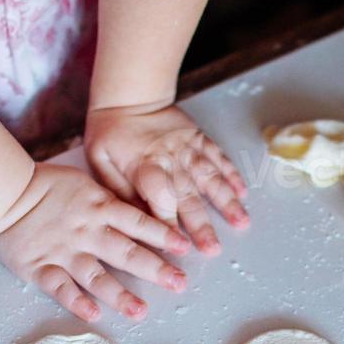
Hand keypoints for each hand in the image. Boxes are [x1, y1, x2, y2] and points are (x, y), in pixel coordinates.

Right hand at [0, 164, 191, 321]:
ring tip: (140, 311)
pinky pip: (60, 287)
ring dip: (119, 295)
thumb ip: (109, 202)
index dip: (163, 234)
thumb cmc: (45, 186)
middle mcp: (86, 231)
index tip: (185, 248)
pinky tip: (94, 315)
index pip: (138, 222)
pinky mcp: (40, 267)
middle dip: (155, 269)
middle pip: (126, 252)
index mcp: (99, 207)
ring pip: (96, 276)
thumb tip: (138, 218)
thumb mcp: (84, 183)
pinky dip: (76, 302)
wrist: (2, 192)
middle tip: (179, 284)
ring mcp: (63, 251)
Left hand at [85, 104, 248, 255]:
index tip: (177, 248)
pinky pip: (219, 157)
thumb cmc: (110, 130)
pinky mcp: (199, 139)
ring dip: (227, 203)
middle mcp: (172, 160)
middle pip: (189, 198)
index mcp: (147, 167)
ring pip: (211, 179)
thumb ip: (118, 190)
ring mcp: (189, 149)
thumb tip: (136, 218)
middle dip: (202, 226)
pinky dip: (232, 174)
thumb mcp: (100, 161)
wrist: (129, 94)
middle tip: (213, 249)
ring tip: (241, 223)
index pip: (160, 202)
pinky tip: (243, 192)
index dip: (168, 226)